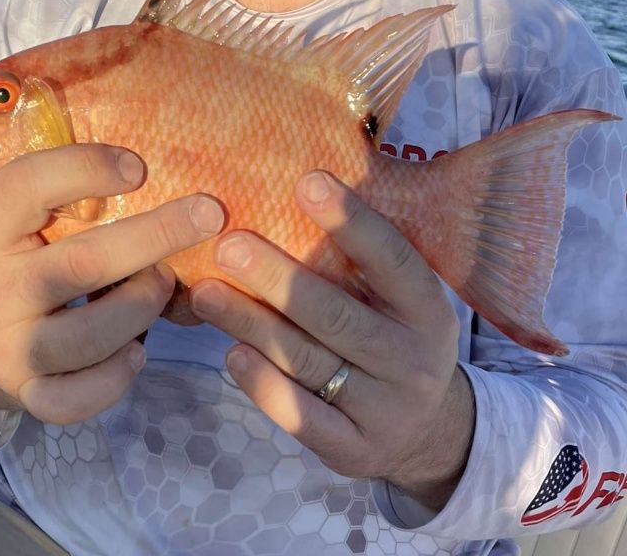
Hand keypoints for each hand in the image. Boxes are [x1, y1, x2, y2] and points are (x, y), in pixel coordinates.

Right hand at [0, 144, 224, 432]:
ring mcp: (9, 350)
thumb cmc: (5, 261)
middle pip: (81, 264)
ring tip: (164, 283)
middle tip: (209, 214)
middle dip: (155, 236)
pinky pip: (79, 397)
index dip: (84, 170)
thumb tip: (163, 187)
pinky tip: (137, 348)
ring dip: (144, 304)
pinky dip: (118, 376)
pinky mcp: (27, 396)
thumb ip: (65, 203)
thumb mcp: (12, 221)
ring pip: (90, 336)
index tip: (138, 166)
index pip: (24, 187)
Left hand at [189, 170, 474, 512]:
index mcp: (428, 310)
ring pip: (308, 361)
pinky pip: (301, 417)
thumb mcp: (401, 301)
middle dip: (278, 276)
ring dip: (251, 323)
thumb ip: (364, 260)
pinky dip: (263, 384)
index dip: (352, 222)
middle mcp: (413, 360)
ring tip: (204, 292)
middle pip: (336, 314)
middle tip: (228, 244)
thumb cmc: (395, 338)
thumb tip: (297, 186)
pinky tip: (232, 354)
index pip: (393, 260)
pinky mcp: (354, 451)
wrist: (428, 433)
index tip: (307, 182)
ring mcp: (385, 410)